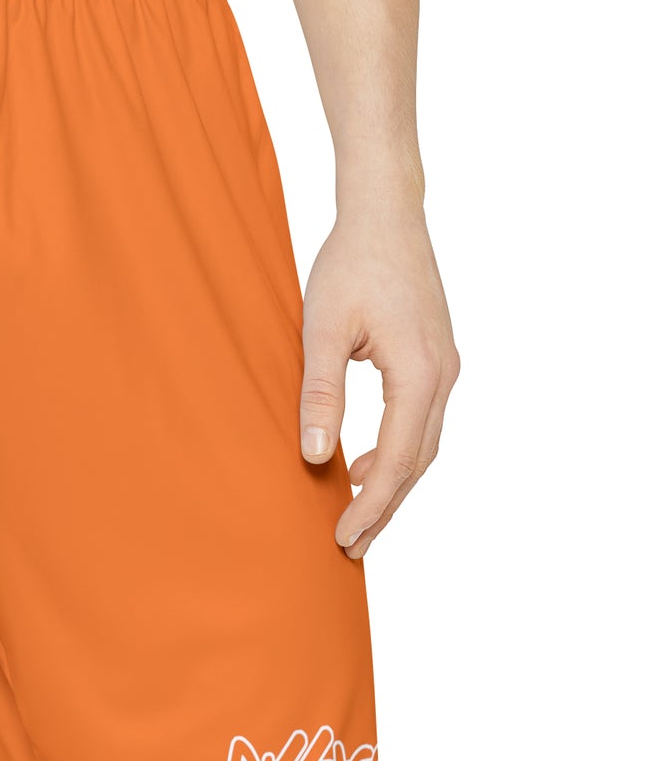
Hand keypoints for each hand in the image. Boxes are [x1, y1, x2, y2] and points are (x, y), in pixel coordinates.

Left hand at [299, 195, 458, 558]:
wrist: (385, 214)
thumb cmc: (350, 264)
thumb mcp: (321, 330)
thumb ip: (320, 394)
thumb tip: (316, 456)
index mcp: (420, 374)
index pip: (397, 462)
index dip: (372, 507)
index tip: (344, 539)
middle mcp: (444, 375)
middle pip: (418, 463)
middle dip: (386, 508)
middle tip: (351, 546)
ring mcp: (445, 367)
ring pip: (423, 445)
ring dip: (392, 482)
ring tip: (357, 515)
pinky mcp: (435, 358)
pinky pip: (420, 421)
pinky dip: (397, 452)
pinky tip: (363, 464)